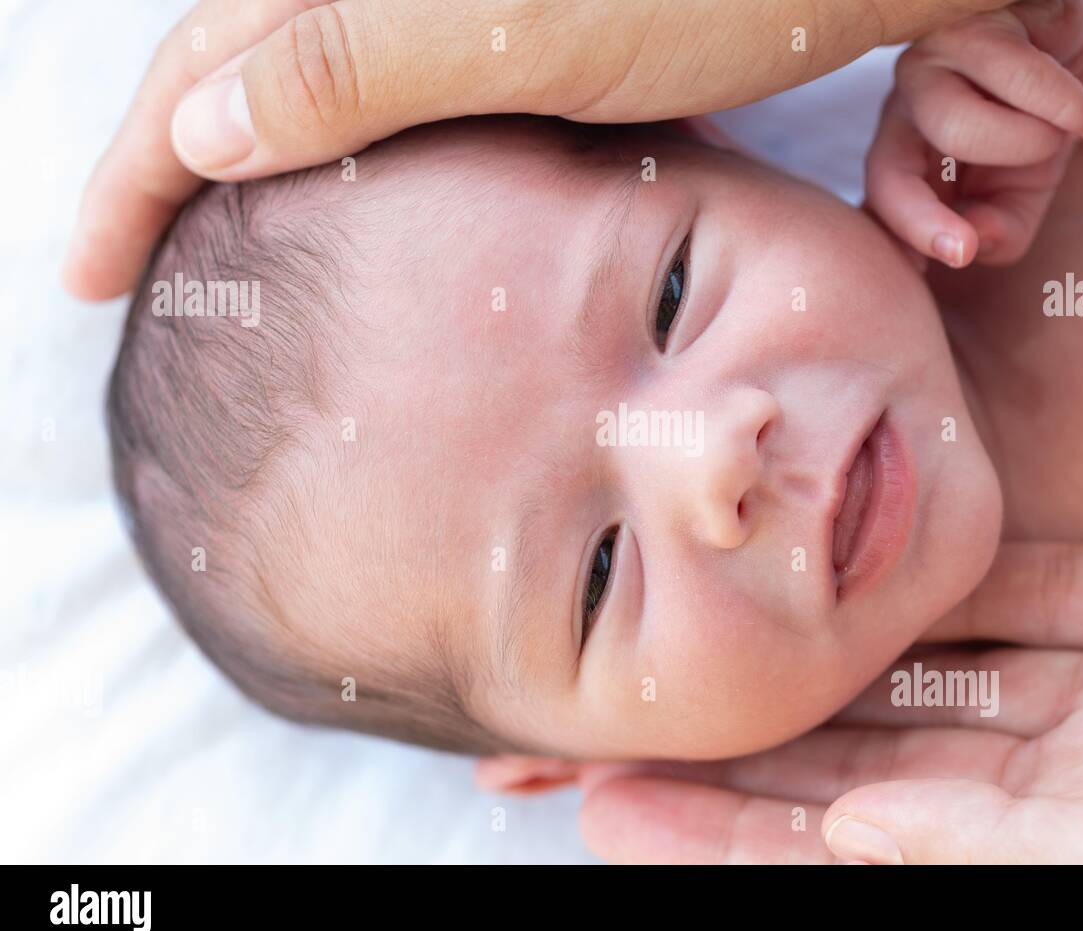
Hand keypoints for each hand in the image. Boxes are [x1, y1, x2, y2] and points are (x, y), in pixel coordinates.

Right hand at [62, 0, 1018, 301]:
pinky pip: (407, 93)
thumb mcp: (517, 28)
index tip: (81, 277)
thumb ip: (351, 65)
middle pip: (239, 67)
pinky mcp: (526, 23)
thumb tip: (200, 131)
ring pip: (320, 84)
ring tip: (226, 257)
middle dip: (175, 171)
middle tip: (135, 278)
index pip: (196, 65)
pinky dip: (367, 158)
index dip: (128, 174)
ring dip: (263, 169)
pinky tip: (366, 209)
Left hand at [576, 524, 1082, 862]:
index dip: (746, 840)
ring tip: (709, 618)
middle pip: (882, 761)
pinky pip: (1048, 584)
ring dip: (832, 651)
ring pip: (945, 669)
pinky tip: (858, 552)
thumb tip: (863, 846)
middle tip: (616, 720)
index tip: (619, 814)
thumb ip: (1023, 855)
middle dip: (758, 746)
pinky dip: (958, 574)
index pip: (871, 849)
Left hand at [865, 0, 1082, 267]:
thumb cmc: (1040, 126)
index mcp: (903, 155)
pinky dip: (1061, 103)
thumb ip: (999, 231)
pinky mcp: (977, 17)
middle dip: (926, 219)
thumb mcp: (1024, 195)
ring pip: (948, 122)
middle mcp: (904, 107)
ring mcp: (931, 57)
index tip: (938, 270)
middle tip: (971, 245)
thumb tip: (973, 243)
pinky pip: (1010, 69)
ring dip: (1022, 145)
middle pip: (890, 172)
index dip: (898, 241)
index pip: (877, 206)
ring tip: (1063, 139)